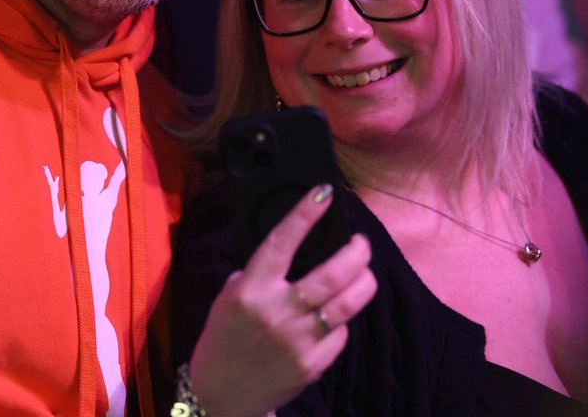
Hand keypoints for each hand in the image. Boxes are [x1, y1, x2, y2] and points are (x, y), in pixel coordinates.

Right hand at [187, 185, 375, 416]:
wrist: (222, 395)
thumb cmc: (223, 340)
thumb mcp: (229, 298)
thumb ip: (257, 275)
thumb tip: (292, 250)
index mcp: (251, 290)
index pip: (283, 241)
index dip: (305, 213)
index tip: (323, 192)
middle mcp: (277, 312)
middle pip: (331, 274)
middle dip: (355, 252)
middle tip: (360, 242)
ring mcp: (299, 340)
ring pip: (348, 303)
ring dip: (364, 281)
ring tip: (365, 272)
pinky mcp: (314, 364)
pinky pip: (341, 334)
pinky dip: (344, 319)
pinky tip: (339, 313)